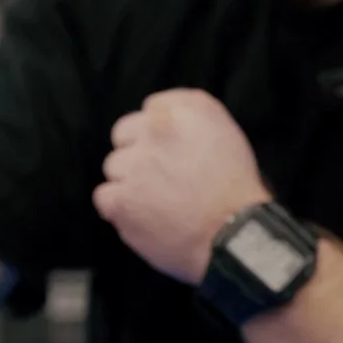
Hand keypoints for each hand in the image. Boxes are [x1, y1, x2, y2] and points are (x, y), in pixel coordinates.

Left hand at [94, 89, 270, 283]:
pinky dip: (119, 208)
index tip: (169, 151)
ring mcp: (136, 164)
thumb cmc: (238, 193)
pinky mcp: (121, 198)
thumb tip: (161, 124)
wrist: (235, 236)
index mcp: (190, 110)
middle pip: (125, 133)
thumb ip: (191, 121)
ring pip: (114, 166)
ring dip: (129, 182)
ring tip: (157, 203)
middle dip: (137, 153)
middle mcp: (158, 129)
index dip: (157, 133)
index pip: (152, 107)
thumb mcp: (227, 137)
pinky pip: (104, 196)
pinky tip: (143, 217)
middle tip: (160, 178)